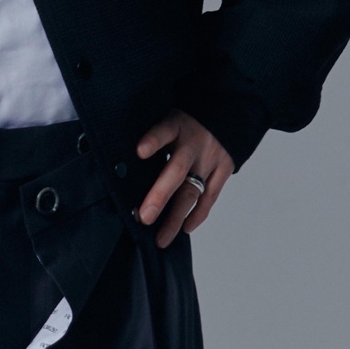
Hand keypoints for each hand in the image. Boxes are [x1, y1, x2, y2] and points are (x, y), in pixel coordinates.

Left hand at [134, 109, 234, 247]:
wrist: (225, 111)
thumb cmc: (186, 121)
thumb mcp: (168, 118)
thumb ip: (153, 137)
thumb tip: (124, 163)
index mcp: (176, 125)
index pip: (163, 131)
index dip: (153, 141)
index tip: (139, 152)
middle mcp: (193, 143)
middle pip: (176, 170)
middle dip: (160, 195)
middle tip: (144, 217)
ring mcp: (210, 158)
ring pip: (192, 190)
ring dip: (176, 216)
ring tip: (161, 238)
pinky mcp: (224, 169)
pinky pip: (211, 196)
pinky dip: (198, 214)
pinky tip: (184, 228)